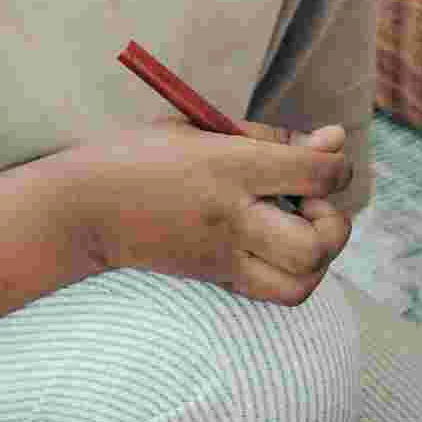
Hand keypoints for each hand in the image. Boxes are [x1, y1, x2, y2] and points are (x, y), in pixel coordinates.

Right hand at [74, 119, 352, 304]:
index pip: (320, 174)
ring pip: (300, 282)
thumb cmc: (143, 156)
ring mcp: (220, 254)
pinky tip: (270, 250)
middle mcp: (231, 216)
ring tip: (296, 235)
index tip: (317, 162)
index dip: (337, 168)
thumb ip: (271, 137)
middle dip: (332, 226)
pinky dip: (288, 277)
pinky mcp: (212, 277)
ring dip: (315, 260)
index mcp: (233, 166)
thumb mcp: (204, 128)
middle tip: (308, 209)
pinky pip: (273, 293)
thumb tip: (333, 144)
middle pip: (316, 243)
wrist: (84, 209)